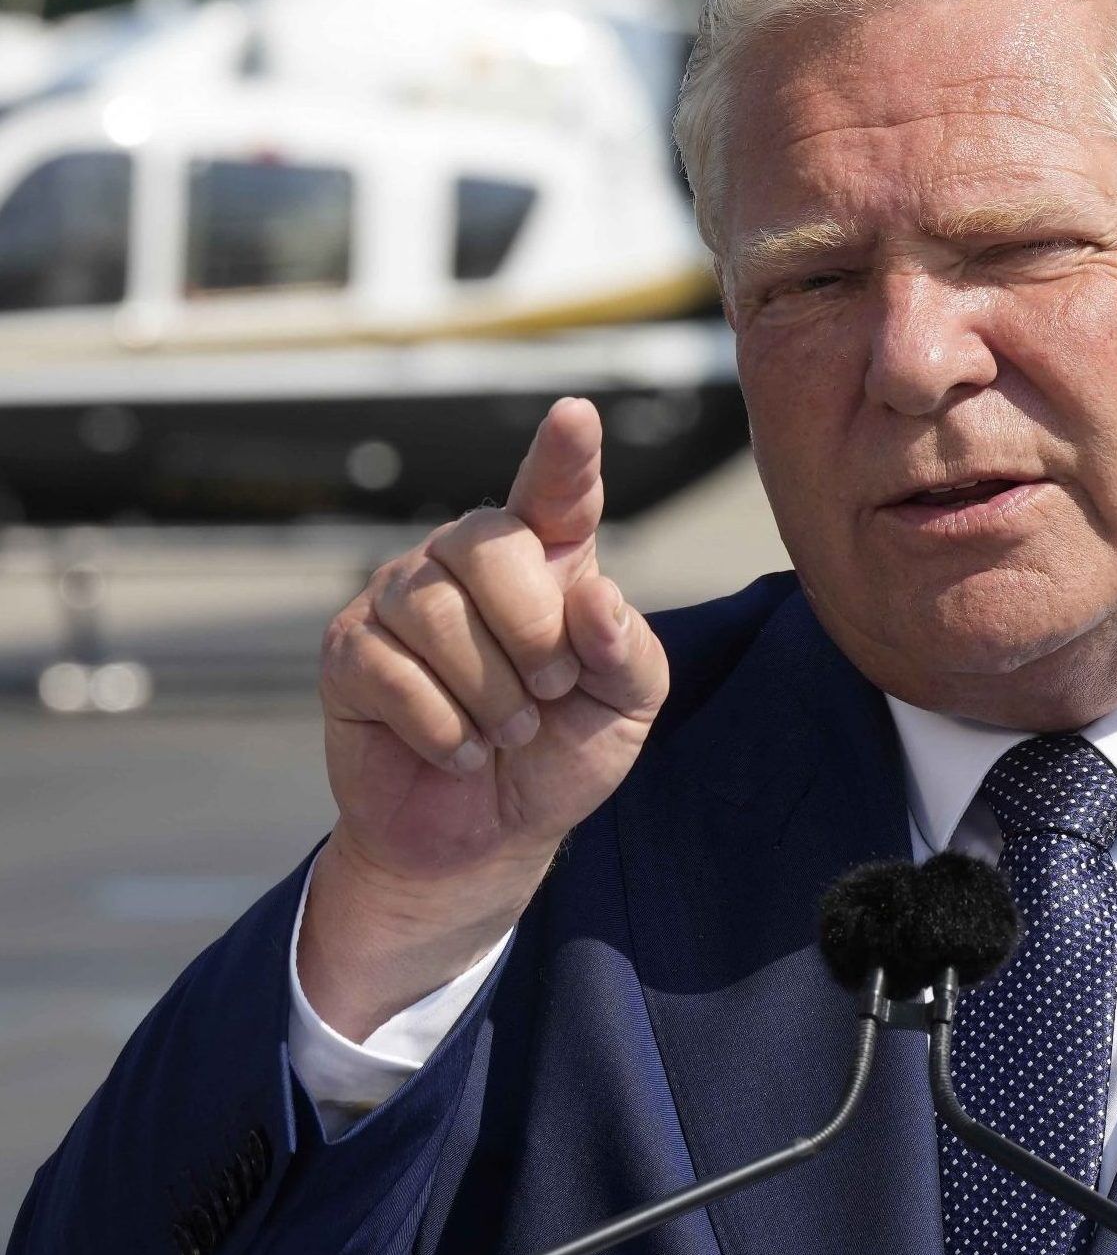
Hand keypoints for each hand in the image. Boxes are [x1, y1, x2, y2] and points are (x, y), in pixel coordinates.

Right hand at [302, 398, 667, 1038]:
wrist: (487, 839)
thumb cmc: (563, 754)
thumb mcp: (627, 707)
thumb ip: (628, 650)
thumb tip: (591, 597)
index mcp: (548, 558)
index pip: (556, 490)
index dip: (564, 454)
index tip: (576, 415)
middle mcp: (468, 560)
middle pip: (489, 542)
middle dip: (531, 629)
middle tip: (551, 689)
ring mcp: (400, 599)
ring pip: (433, 608)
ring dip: (488, 689)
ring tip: (508, 730)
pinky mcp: (349, 652)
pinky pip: (388, 668)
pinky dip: (441, 725)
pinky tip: (459, 748)